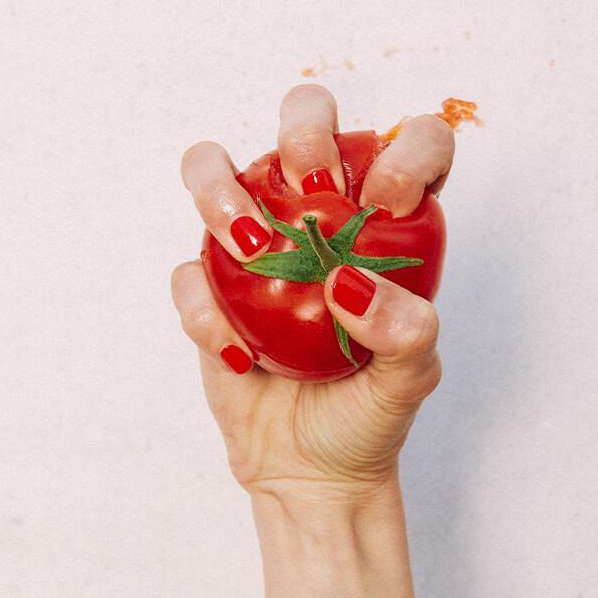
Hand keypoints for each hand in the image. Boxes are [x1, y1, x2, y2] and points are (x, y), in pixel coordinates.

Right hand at [172, 85, 453, 516]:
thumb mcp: (409, 381)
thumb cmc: (367, 418)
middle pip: (304, 125)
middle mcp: (317, 223)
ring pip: (215, 172)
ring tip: (250, 248)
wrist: (308, 472)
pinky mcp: (209, 292)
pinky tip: (238, 355)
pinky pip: (187, 272)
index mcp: (384, 231)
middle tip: (314, 189)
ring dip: (219, 191)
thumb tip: (347, 281)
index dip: (405, 150)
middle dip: (304, 131)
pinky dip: (202, 308)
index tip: (387, 204)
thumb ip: (405, 330)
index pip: (409, 148)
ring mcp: (255, 252)